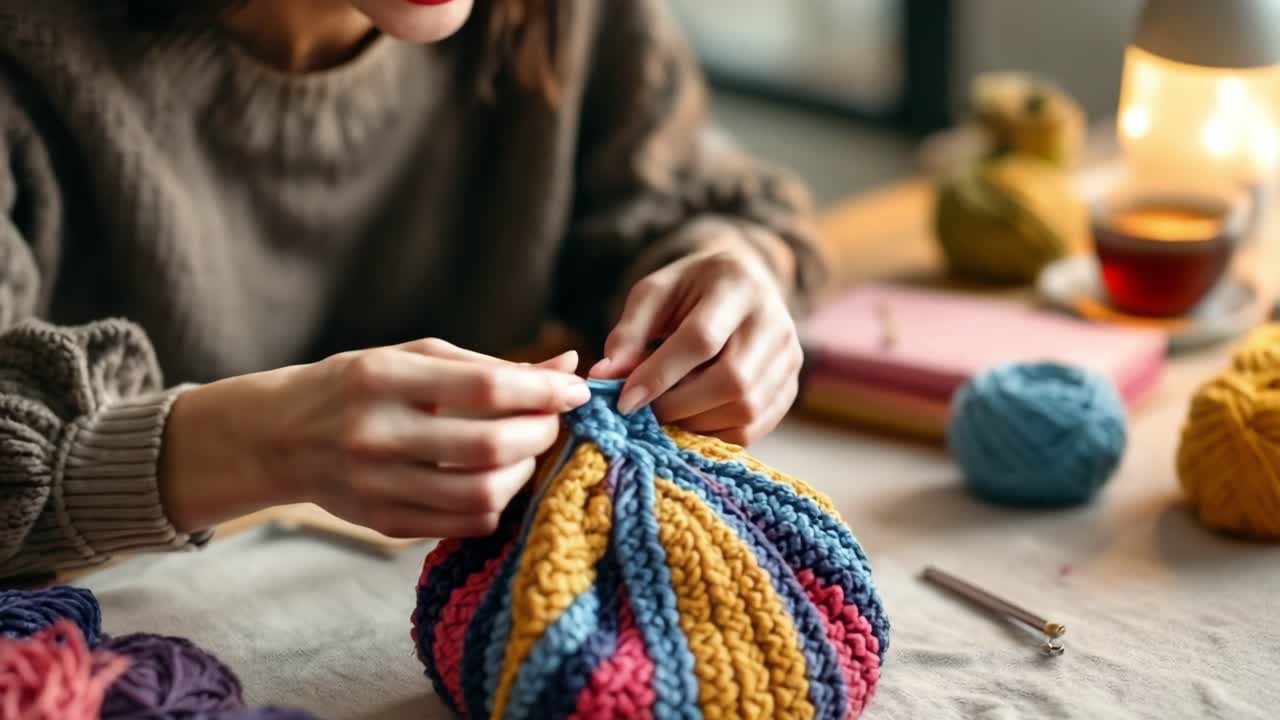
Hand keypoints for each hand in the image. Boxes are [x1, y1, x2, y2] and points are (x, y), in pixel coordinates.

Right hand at [160, 339, 587, 537]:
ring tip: (529, 452)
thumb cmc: (358, 386)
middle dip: (541, 434)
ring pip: (482, 494)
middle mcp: (375, 434)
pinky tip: (499, 481)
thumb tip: (567, 365)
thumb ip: (488, 366)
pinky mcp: (383, 523)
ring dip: (525, 473)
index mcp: (382, 378)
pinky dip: (497, 503)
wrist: (278, 437)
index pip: (484, 388)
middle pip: (490, 447)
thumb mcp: (413, 359)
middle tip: (555, 423)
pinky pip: (463, 523)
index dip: (542, 391)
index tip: (576, 391)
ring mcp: (377, 485)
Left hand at [590, 249, 801, 445]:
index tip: (624, 401)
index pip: (700, 340)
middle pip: (731, 380)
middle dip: (679, 406)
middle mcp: (773, 320)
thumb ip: (628, 333)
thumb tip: (604, 377)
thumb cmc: (690, 290)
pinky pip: (755, 426)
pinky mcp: (790, 385)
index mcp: (737, 285)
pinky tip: (690, 421)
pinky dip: (716, 434)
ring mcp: (789, 356)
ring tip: (665, 414)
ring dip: (696, 423)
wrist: (742, 285)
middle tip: (643, 414)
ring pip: (745, 409)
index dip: (659, 375)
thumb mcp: (654, 295)